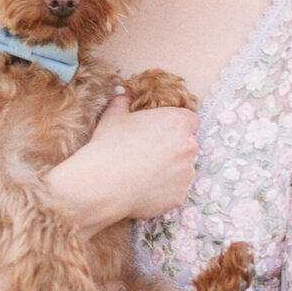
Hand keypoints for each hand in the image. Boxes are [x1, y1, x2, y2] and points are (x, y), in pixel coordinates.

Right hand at [51, 91, 198, 229]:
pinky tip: (143, 189)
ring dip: (170, 170)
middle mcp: (188, 147)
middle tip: (149, 153)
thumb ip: (124, 101)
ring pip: (183, 169)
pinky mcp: (179, 197)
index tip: (162, 130)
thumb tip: (124, 93)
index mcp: (177, 122)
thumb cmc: (109, 145)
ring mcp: (186, 174)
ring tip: (144, 173)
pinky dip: (163, 191)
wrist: (102, 184)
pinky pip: (175, 191)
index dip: (176, 124)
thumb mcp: (114, 116)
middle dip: (173, 148)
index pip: (190, 119)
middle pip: (187, 145)